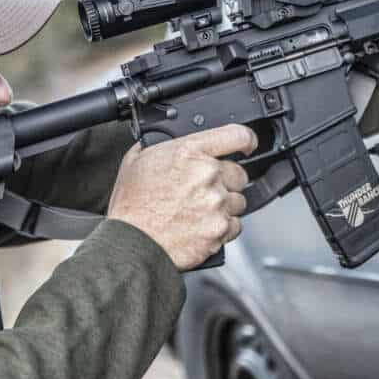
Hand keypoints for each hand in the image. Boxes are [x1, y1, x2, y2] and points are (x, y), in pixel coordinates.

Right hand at [107, 124, 255, 270]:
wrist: (130, 243)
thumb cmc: (132, 205)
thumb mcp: (137, 160)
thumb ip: (162, 145)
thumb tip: (171, 139)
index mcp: (189, 152)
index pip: (236, 135)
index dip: (246, 139)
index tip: (247, 145)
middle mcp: (207, 175)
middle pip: (240, 173)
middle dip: (226, 181)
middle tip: (203, 190)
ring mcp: (216, 204)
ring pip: (239, 200)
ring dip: (225, 205)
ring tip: (199, 211)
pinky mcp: (219, 230)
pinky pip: (235, 225)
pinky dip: (223, 227)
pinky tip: (202, 226)